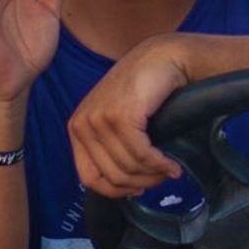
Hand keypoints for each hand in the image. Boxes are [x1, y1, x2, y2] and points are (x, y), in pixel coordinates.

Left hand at [68, 36, 189, 196]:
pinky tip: (172, 164)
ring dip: (154, 173)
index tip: (138, 189)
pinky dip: (160, 163)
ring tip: (170, 169)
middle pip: (111, 175)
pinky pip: (141, 154)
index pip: (88, 178)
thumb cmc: (144, 90)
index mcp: (77, 128)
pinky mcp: (121, 116)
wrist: (164, 57)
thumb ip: (112, 148)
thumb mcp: (117, 120)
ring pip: (128, 166)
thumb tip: (125, 187)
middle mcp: (82, 124)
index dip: (115, 191)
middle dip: (140, 183)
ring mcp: (99, 119)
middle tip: (162, 178)